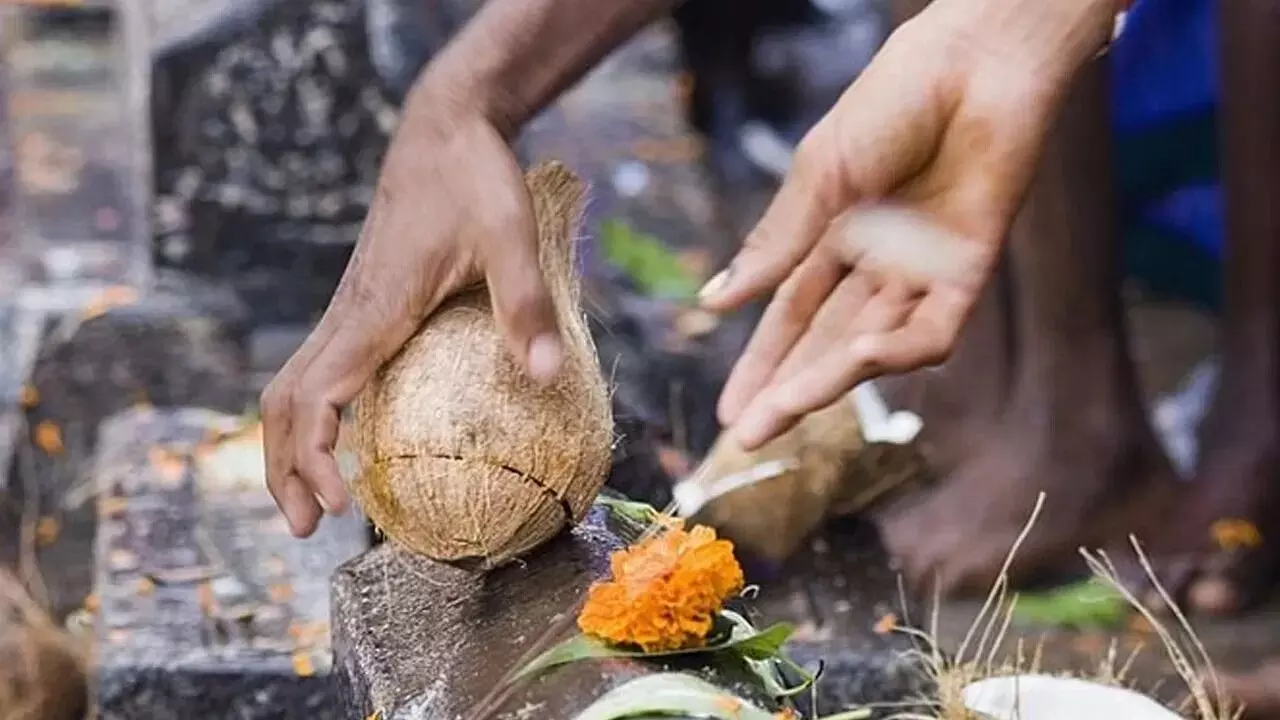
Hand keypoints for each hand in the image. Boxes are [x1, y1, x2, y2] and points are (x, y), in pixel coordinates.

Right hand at [260, 94, 564, 537]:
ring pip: (293, 384)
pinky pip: (319, 367)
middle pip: (284, 400)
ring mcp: (350, 306)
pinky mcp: (364, 300)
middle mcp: (349, 312)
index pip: (315, 396)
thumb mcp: (511, 237)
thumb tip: (547, 377)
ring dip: (292, 444)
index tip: (338, 504)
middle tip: (304, 528)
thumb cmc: (474, 178)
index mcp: (374, 308)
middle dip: (283, 467)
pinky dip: (314, 414)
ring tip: (313, 499)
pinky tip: (347, 436)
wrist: (446, 128)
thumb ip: (526, 306)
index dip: (315, 457)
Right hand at [700, 0, 1112, 449]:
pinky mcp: (967, 270)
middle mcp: (874, 263)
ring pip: (870, 345)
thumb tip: (715, 303)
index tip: (731, 411)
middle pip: (824, 342)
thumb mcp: (818, 175)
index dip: (761, 363)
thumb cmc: (893, 100)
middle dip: (785, 389)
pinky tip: (864, 355)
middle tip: (747, 436)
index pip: (790, 315)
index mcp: (831, 236)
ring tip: (783, 409)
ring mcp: (920, 270)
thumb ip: (776, 244)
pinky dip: (901, 348)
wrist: (973, 60)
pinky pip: (934, 329)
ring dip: (827, 379)